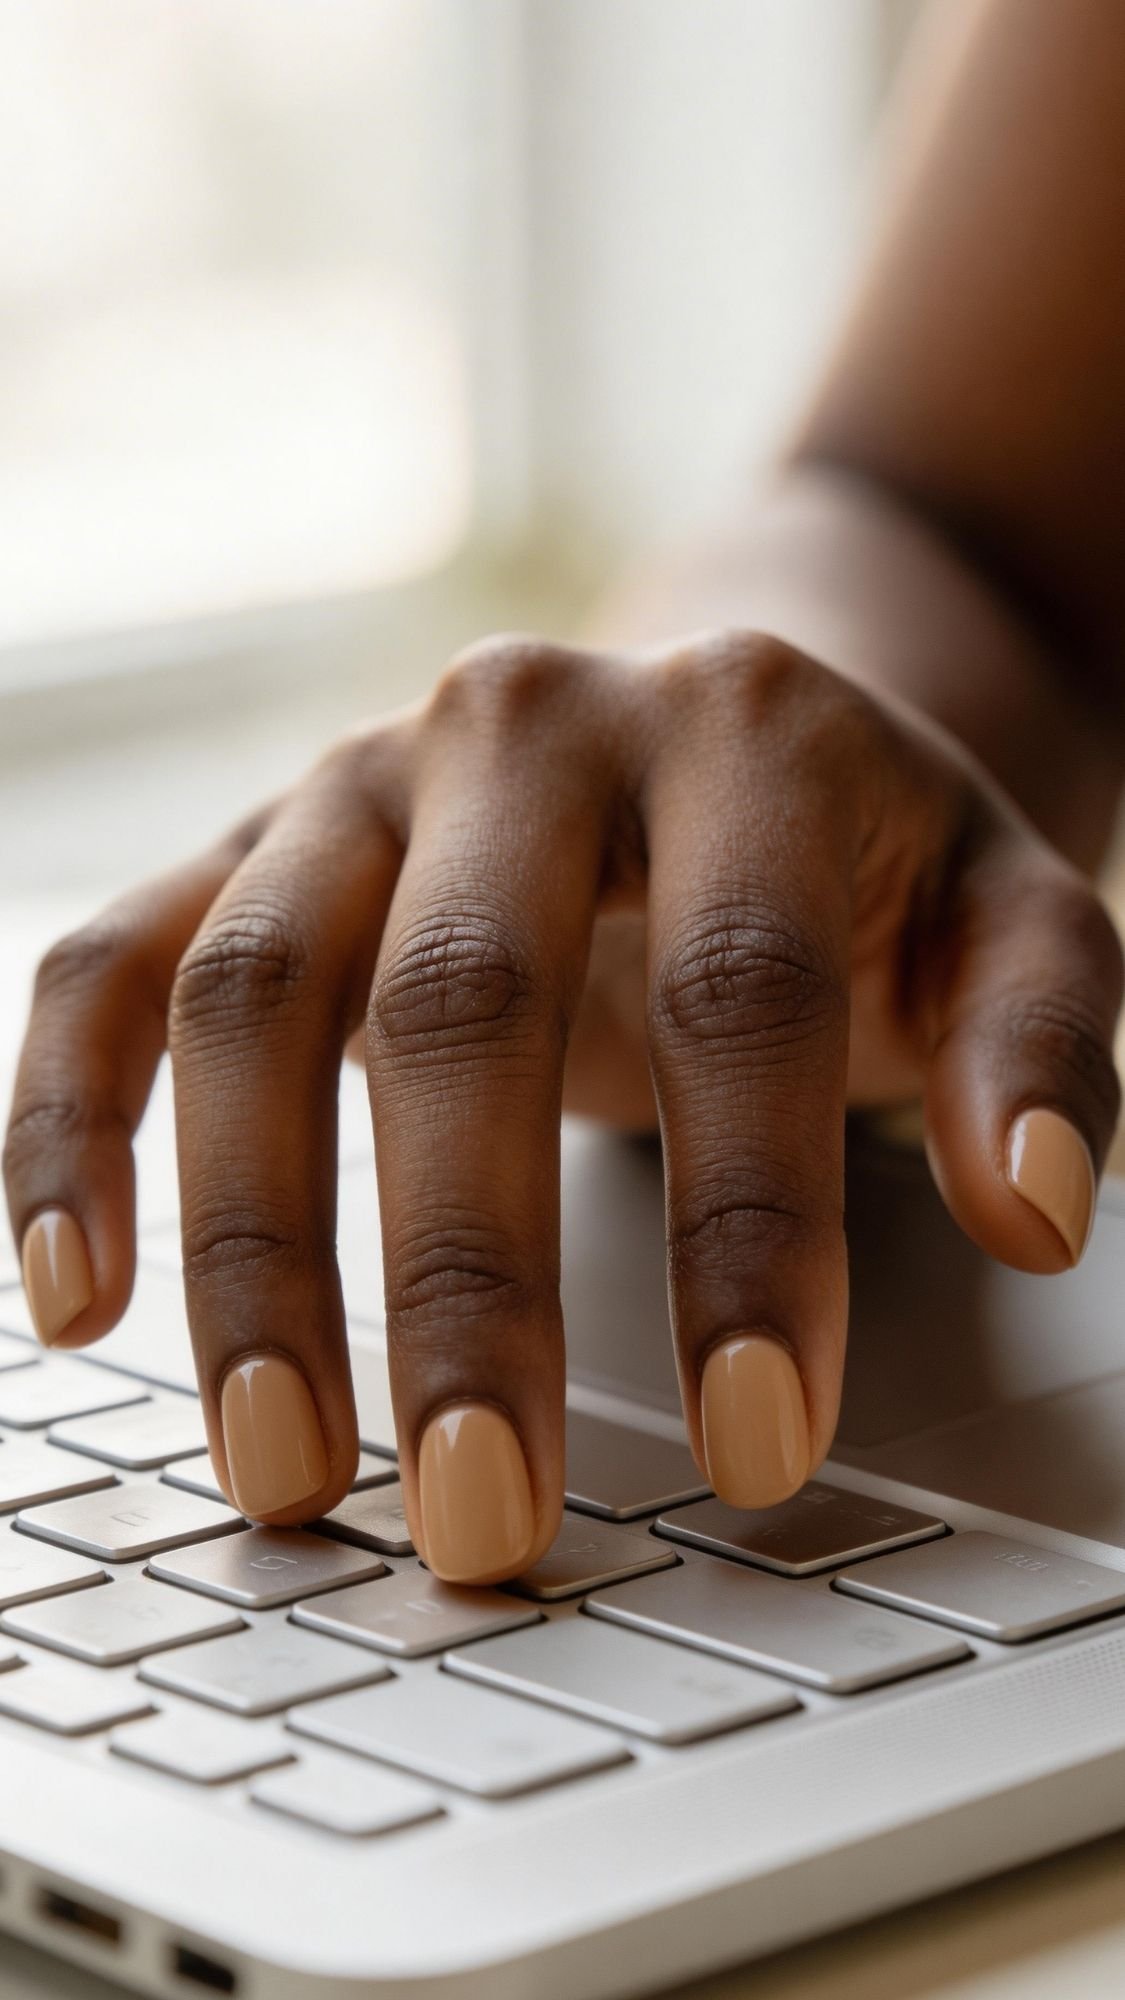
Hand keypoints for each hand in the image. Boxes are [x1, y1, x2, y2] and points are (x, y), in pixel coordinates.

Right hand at [5, 632, 1120, 1581]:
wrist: (713, 728)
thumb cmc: (859, 861)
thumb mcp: (1004, 916)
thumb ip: (1038, 1042)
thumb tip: (1035, 1208)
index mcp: (742, 731)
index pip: (738, 992)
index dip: (750, 1228)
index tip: (754, 1448)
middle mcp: (528, 726)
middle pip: (465, 1001)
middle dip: (467, 1277)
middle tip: (484, 1513)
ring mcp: (361, 778)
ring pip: (256, 995)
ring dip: (253, 1244)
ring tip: (287, 1464)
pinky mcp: (246, 841)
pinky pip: (116, 969)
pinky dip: (71, 1124)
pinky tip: (81, 1297)